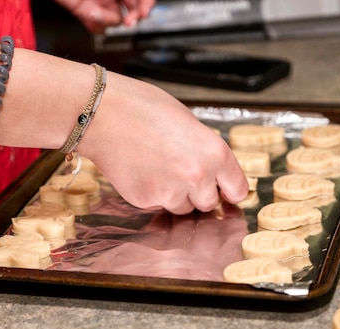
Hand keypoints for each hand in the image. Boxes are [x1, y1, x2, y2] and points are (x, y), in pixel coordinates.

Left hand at [54, 0, 154, 33]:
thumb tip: (140, 2)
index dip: (147, 5)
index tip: (144, 12)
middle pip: (133, 11)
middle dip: (133, 17)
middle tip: (131, 21)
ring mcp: (99, 3)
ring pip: (115, 21)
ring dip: (108, 18)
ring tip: (95, 10)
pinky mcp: (85, 12)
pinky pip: (97, 27)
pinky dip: (95, 24)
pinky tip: (89, 13)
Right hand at [76, 72, 249, 214]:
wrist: (102, 114)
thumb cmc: (143, 108)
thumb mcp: (189, 121)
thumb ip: (206, 150)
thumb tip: (214, 171)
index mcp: (215, 153)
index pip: (237, 190)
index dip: (230, 190)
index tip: (225, 190)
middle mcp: (197, 177)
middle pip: (209, 204)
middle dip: (200, 193)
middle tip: (183, 173)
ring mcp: (170, 192)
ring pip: (184, 208)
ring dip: (177, 196)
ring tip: (160, 169)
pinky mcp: (146, 201)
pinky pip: (158, 205)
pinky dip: (154, 194)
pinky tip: (143, 171)